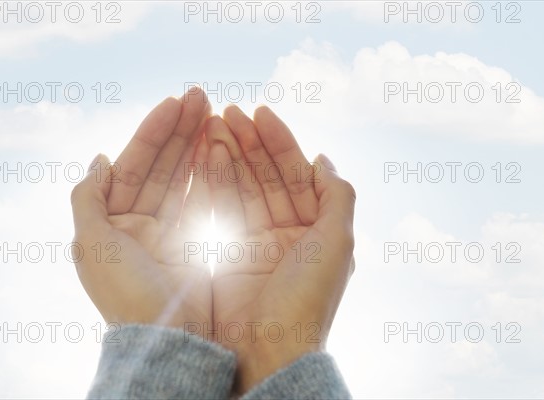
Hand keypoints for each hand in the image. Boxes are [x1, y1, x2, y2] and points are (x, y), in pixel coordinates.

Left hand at [70, 89, 213, 332]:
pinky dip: (209, 176)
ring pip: (182, 179)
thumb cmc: (126, 296)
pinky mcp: (192, 245)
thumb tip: (99, 159)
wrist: (167, 341)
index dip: (153, 133)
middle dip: (179, 131)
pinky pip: (201, 202)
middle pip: (160, 166)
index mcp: (111, 221)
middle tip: (201, 97)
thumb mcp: (91, 245)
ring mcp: (166, 233)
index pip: (134, 165)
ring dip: (196, 147)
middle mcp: (137, 223)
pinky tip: (218, 151)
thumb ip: (88, 198)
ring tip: (214, 115)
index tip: (175, 103)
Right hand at [205, 105, 355, 392]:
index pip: (296, 173)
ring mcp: (258, 241)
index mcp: (317, 227)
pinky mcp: (231, 253)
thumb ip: (337, 196)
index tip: (259, 111)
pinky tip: (205, 154)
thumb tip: (324, 159)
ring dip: (228, 155)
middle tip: (227, 112)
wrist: (268, 350)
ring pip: (242, 186)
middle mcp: (288, 231)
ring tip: (211, 125)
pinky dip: (213, 181)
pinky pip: (221, 208)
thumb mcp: (338, 242)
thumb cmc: (308, 299)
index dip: (280, 141)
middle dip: (249, 142)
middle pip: (266, 175)